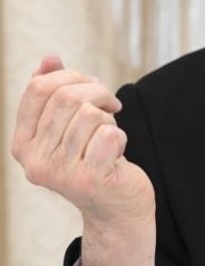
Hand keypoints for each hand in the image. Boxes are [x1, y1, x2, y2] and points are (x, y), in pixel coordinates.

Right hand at [10, 53, 154, 228]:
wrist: (117, 207)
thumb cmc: (94, 159)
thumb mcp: (69, 124)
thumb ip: (55, 91)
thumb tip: (49, 57)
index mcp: (23, 144)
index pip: (37, 88)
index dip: (69, 76)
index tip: (90, 85)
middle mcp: (35, 161)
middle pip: (66, 97)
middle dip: (96, 91)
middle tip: (110, 104)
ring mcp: (61, 173)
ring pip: (89, 114)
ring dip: (108, 117)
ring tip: (109, 135)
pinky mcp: (90, 180)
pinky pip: (109, 133)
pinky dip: (120, 136)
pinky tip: (117, 153)